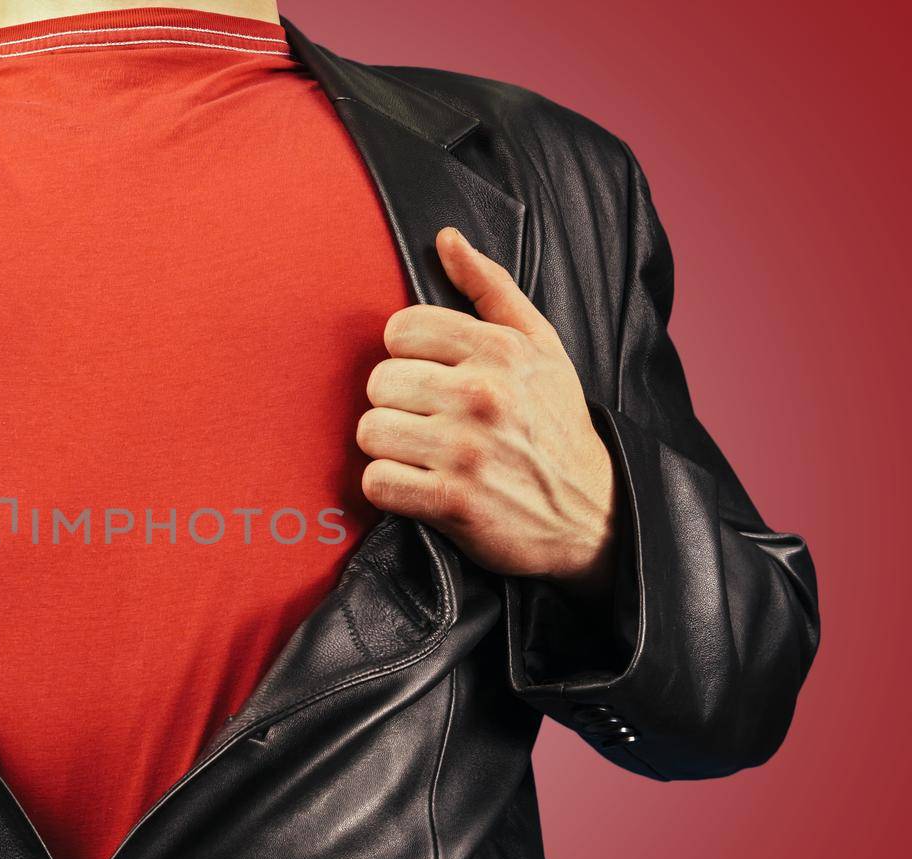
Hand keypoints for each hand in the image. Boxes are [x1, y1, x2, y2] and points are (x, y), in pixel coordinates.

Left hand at [357, 227, 617, 594]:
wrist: (593, 513)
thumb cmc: (556, 425)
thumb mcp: (541, 346)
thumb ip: (490, 288)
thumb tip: (445, 239)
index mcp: (500, 350)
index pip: (401, 329)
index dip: (407, 356)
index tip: (431, 378)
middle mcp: (482, 394)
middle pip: (379, 381)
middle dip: (396, 404)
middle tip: (428, 421)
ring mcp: (465, 449)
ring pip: (370, 431)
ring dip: (388, 447)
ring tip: (422, 452)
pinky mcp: (451, 502)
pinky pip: (376, 482)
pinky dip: (389, 488)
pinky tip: (417, 485)